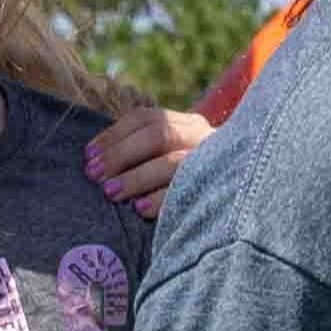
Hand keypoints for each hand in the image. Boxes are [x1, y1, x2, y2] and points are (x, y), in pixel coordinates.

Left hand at [89, 107, 209, 213]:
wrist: (242, 197)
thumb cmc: (194, 179)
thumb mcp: (174, 157)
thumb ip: (144, 152)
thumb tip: (95, 161)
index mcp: (187, 124)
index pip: (146, 119)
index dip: (114, 135)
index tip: (88, 155)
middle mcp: (201, 136)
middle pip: (158, 136)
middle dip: (121, 155)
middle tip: (94, 175)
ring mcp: (214, 161)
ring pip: (173, 162)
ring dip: (137, 177)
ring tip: (110, 193)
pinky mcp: (219, 188)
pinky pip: (188, 192)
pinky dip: (161, 199)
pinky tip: (140, 210)